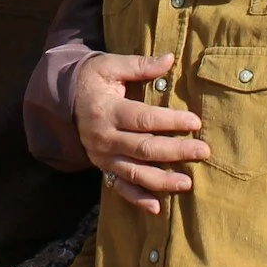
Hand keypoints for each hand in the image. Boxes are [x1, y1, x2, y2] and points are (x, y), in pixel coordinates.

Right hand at [76, 51, 208, 214]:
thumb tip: (170, 58)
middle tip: (203, 151)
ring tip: (187, 183)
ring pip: (135, 172)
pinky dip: (138, 199)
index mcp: (107, 111)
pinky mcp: (103, 168)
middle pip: (144, 148)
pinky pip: (121, 187)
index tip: (195, 122)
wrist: (62, 100)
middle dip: (176, 151)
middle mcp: (104, 138)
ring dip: (162, 181)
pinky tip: (158, 208)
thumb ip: (140, 65)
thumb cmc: (92, 79)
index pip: (143, 119)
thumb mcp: (110, 66)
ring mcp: (103, 157)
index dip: (170, 121)